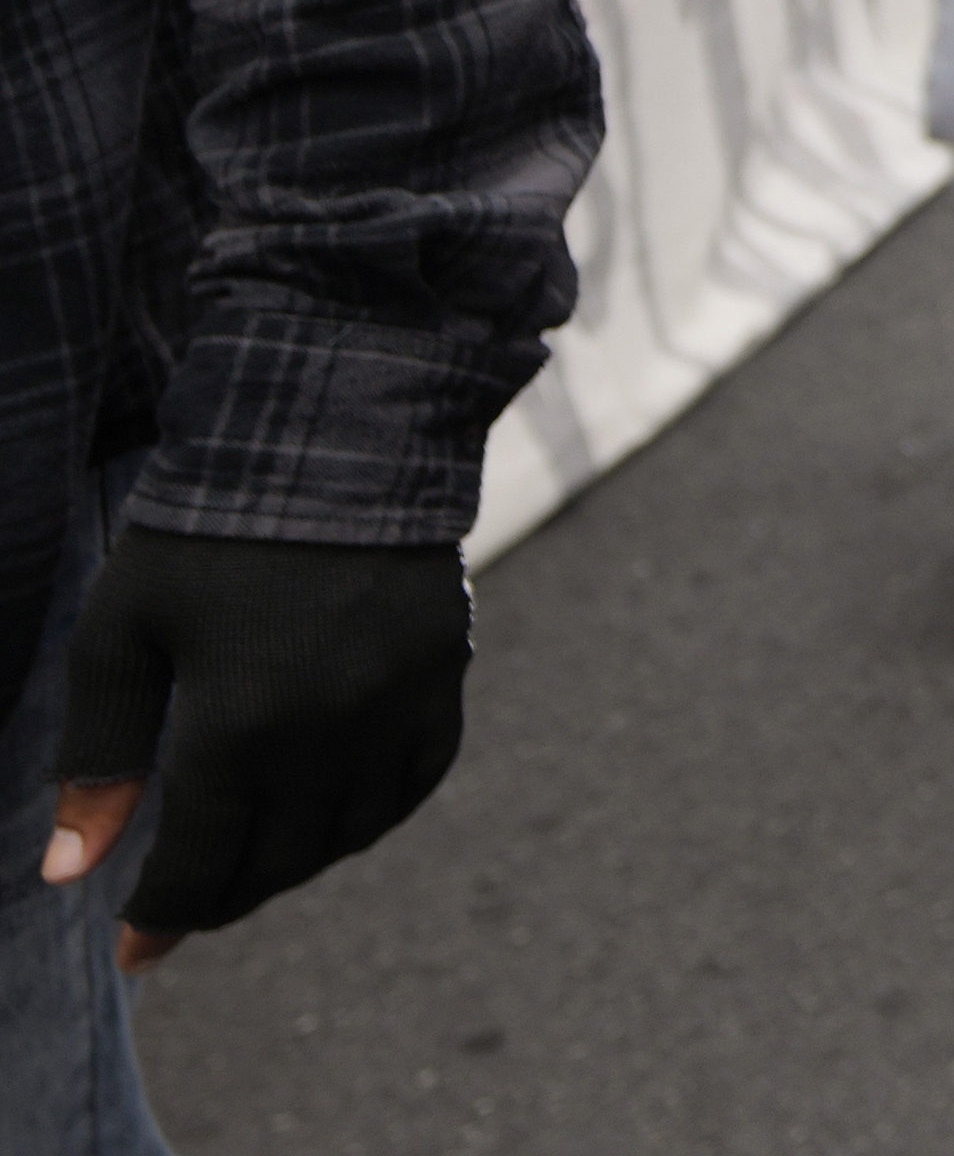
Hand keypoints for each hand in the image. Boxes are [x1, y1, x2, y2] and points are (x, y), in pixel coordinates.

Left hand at [43, 528, 475, 968]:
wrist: (335, 439)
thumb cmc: (206, 533)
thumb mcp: (121, 635)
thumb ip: (99, 755)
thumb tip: (68, 872)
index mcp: (238, 727)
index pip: (200, 864)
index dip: (161, 919)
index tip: (132, 955)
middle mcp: (327, 734)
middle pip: (277, 861)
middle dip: (223, 899)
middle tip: (186, 909)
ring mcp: (396, 706)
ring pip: (349, 832)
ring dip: (295, 865)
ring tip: (251, 865)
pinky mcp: (444, 675)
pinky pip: (418, 779)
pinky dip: (376, 815)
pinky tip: (338, 817)